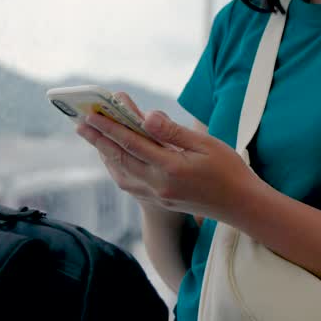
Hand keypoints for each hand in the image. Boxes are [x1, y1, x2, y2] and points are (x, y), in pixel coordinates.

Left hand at [74, 92, 259, 222]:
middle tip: (79, 123)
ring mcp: (158, 196)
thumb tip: (146, 116)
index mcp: (171, 168)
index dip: (110, 128)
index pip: (133, 144)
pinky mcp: (159, 201)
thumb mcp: (205, 144)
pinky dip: (117, 168)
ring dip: (105, 154)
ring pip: (121, 173)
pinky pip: (130, 183)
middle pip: (120, 159)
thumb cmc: (228, 169)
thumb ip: (173, 131)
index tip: (92, 115)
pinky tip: (113, 157)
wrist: (240, 206)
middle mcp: (159, 185)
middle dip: (98, 140)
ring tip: (92, 136)